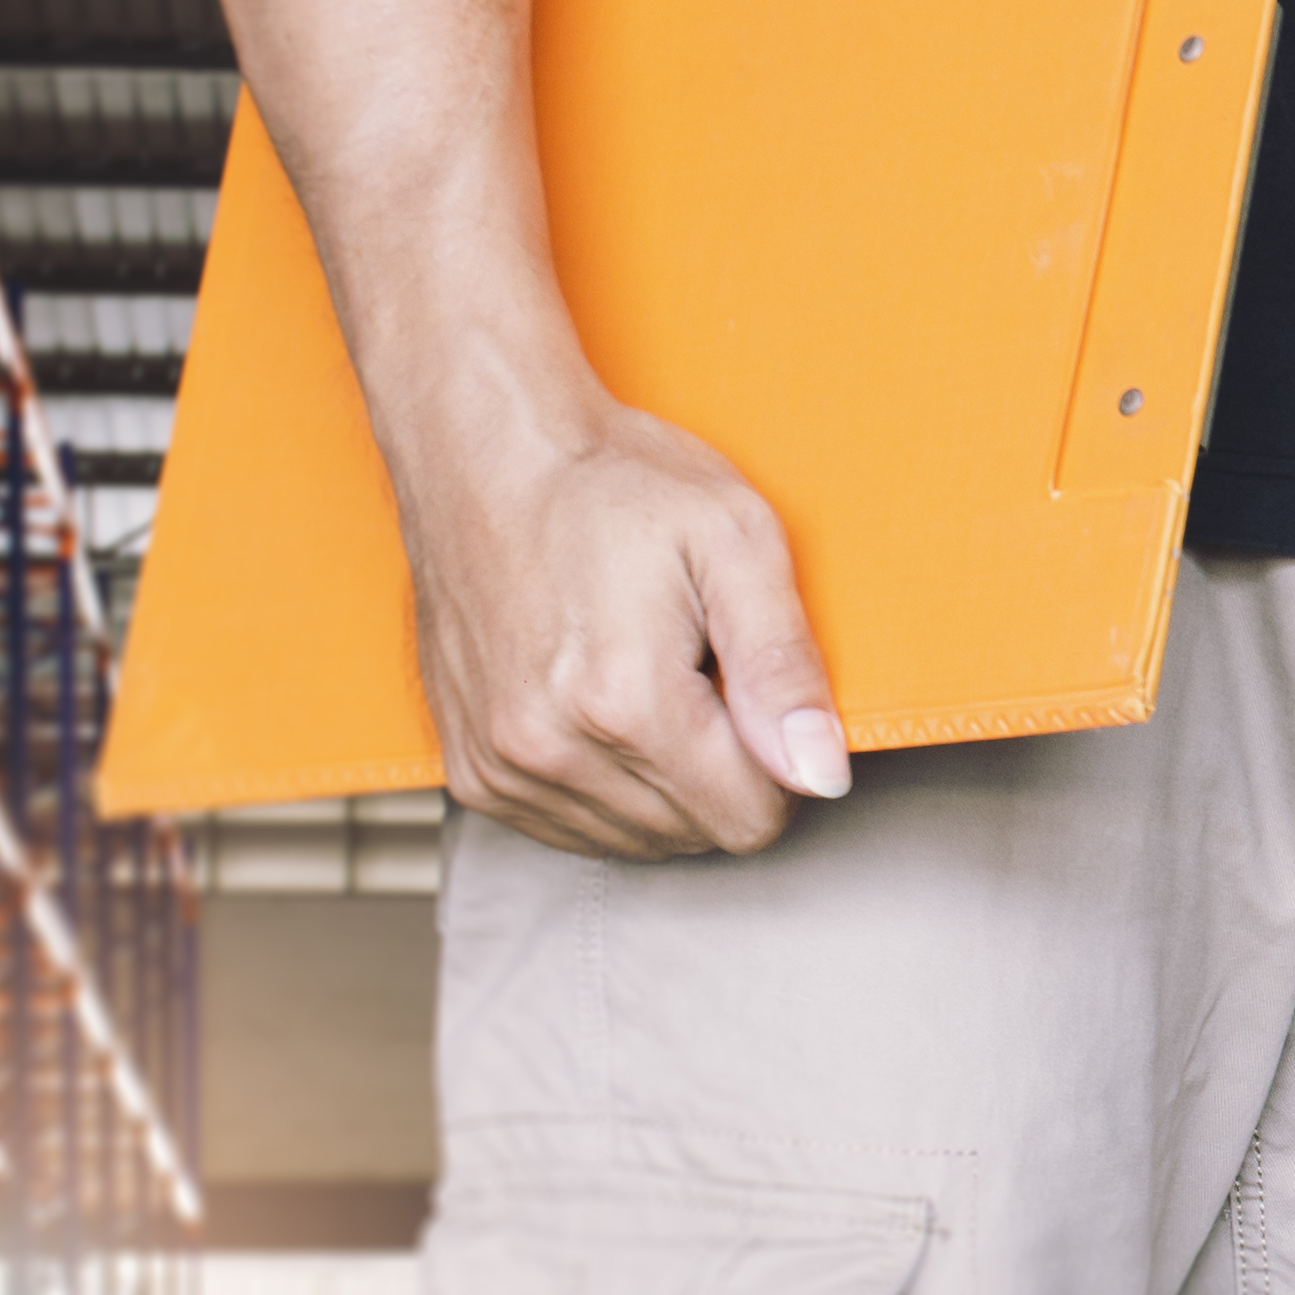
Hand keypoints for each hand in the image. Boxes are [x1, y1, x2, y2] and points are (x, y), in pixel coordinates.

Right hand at [394, 391, 849, 858]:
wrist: (484, 454)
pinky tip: (600, 706)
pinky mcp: (472, 772)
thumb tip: (821, 775)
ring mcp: (500, 767)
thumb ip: (785, 668)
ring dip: (665, 780)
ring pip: (639, 840)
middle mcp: (549, 750)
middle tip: (696, 668)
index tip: (752, 688)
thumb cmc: (617, 483)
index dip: (779, 760)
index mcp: (624, 701)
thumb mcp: (737, 541)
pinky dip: (607, 787)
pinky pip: (574, 830)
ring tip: (645, 678)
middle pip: (697, 833)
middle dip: (722, 765)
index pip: (752, 817)